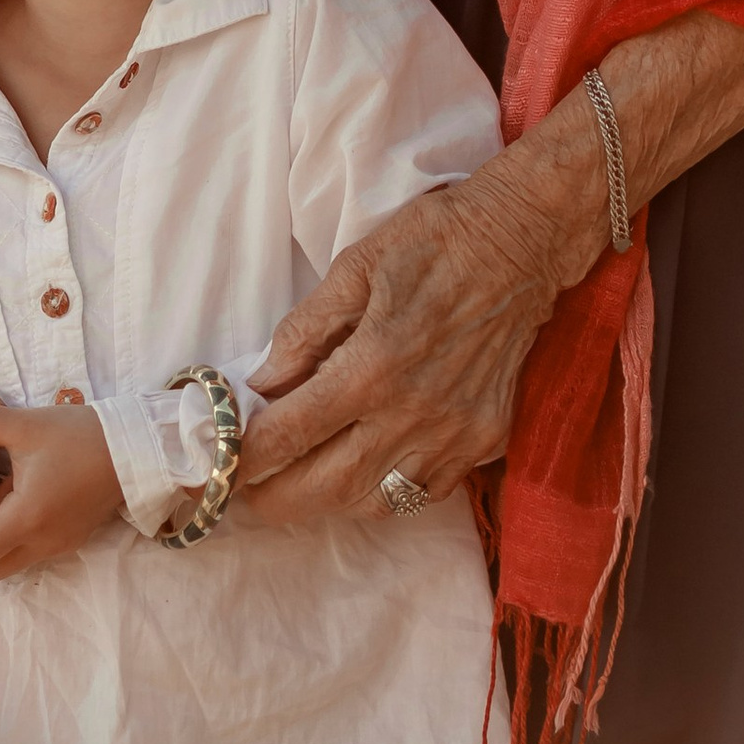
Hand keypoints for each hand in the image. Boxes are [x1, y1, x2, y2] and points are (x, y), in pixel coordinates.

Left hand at [0, 403, 124, 580]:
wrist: (135, 448)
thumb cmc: (80, 436)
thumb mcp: (25, 422)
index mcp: (27, 519)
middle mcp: (42, 543)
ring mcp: (57, 545)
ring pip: (7, 562)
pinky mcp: (68, 540)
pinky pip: (27, 550)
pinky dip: (12, 532)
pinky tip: (20, 493)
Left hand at [240, 163, 568, 525]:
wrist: (524, 241)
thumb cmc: (435, 242)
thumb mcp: (355, 268)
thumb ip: (304, 332)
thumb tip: (263, 384)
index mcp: (374, 366)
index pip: (291, 434)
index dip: (246, 459)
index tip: (219, 466)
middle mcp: (415, 412)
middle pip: (329, 486)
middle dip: (276, 500)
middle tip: (243, 495)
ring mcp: (456, 433)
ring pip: (378, 500)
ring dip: (329, 503)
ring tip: (296, 488)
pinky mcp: (485, 439)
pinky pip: (426, 490)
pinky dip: (385, 492)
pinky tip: (362, 474)